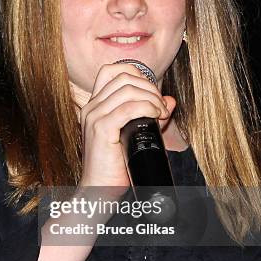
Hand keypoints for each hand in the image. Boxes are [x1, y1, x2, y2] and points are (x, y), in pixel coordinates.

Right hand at [79, 62, 175, 188]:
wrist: (100, 190)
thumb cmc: (116, 166)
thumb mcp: (135, 134)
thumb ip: (150, 115)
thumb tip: (170, 101)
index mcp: (95, 105)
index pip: (112, 71)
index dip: (137, 75)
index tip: (152, 95)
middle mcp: (91, 107)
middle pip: (123, 76)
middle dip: (149, 87)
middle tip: (161, 107)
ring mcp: (94, 117)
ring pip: (127, 89)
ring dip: (151, 98)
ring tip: (161, 114)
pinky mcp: (101, 129)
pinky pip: (128, 108)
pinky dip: (147, 108)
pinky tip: (155, 116)